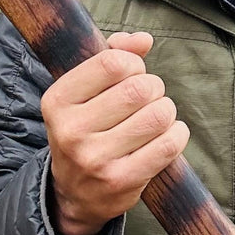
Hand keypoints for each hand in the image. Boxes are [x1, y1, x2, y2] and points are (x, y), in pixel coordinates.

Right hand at [40, 31, 189, 234]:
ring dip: (166, 112)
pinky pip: (168, 145)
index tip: (133, 74)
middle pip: (140, 89)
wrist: (75, 193)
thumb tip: (143, 40)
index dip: (134, 64)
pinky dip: (177, 134)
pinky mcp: (121, 181)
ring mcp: (95, 159)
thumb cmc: (88, 128)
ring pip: (158, 116)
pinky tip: (168, 135)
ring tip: (156, 118)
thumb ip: (114, 55)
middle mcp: (71, 130)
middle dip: (154, 88)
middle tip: (149, 99)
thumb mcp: (87, 91)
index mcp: (58, 101)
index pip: (112, 63)